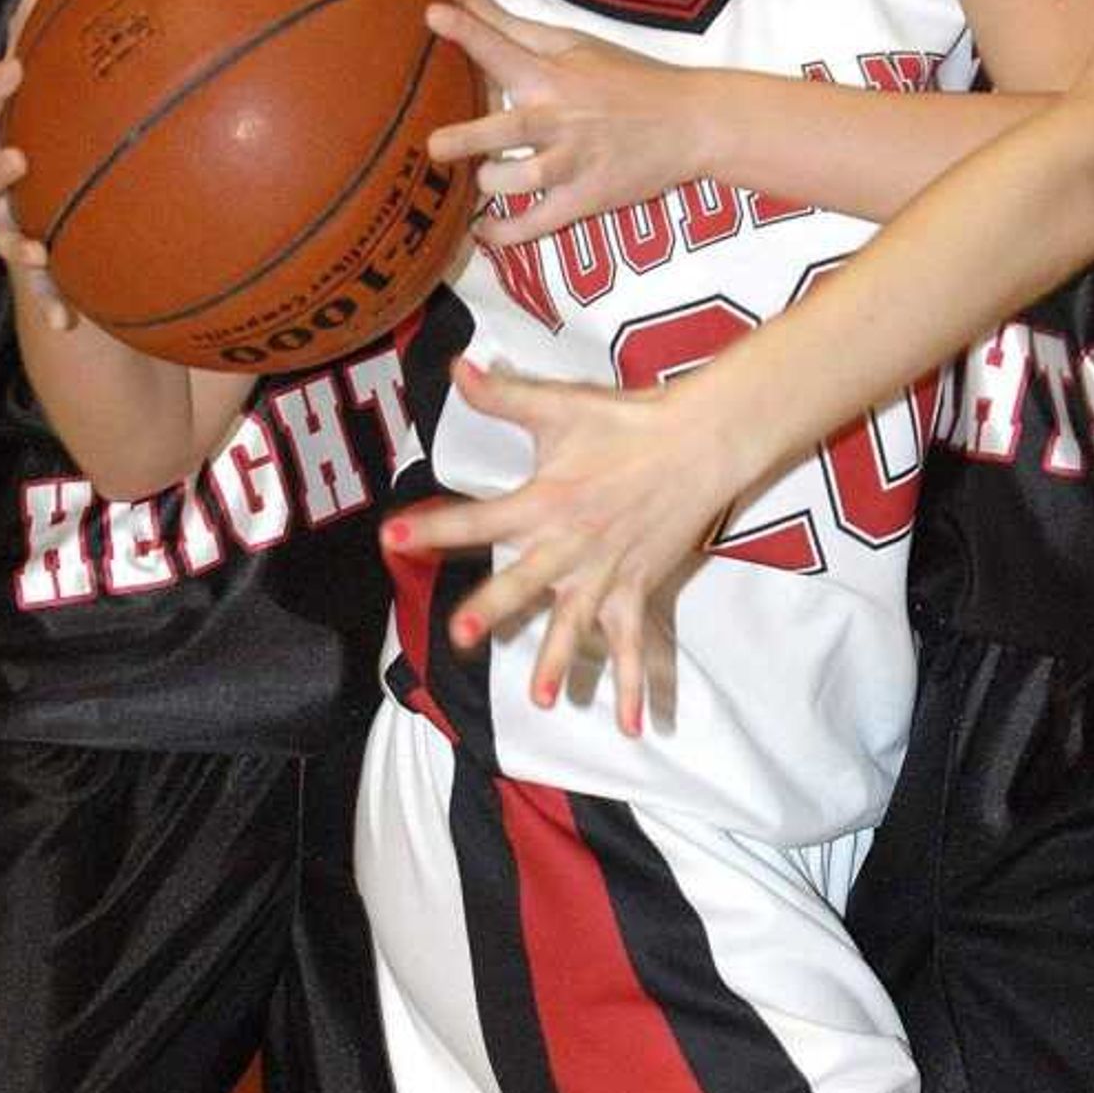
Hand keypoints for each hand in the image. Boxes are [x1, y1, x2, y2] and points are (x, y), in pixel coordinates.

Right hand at [0, 0, 75, 330]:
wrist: (51, 218)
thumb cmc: (46, 141)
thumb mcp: (44, 100)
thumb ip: (41, 49)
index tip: (18, 68)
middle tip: (22, 159)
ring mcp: (6, 227)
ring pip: (2, 235)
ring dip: (18, 240)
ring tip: (40, 248)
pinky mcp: (33, 269)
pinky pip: (41, 292)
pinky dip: (55, 306)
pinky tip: (73, 324)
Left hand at [382, 355, 739, 736]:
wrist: (701, 441)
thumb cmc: (629, 422)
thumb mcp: (561, 405)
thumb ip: (504, 394)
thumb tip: (456, 366)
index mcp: (546, 501)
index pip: (479, 518)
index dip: (433, 526)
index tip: (392, 535)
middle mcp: (572, 544)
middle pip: (523, 581)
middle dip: (490, 609)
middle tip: (457, 636)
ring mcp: (607, 571)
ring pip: (578, 624)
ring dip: (560, 662)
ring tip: (542, 701)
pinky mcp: (638, 586)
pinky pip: (636, 643)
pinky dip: (636, 684)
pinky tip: (631, 726)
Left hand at [425, 0, 699, 243]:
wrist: (692, 123)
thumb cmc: (629, 78)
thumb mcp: (576, 44)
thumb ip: (514, 27)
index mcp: (554, 77)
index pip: (505, 50)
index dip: (468, 32)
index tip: (433, 15)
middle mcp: (561, 120)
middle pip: (507, 130)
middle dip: (467, 138)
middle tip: (434, 146)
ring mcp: (574, 164)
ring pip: (520, 180)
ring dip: (490, 182)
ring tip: (476, 180)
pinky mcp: (586, 200)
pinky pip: (538, 224)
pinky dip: (507, 233)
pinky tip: (484, 231)